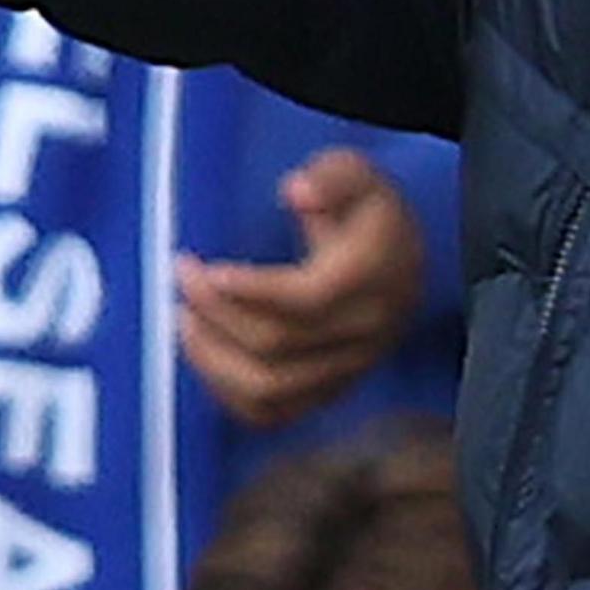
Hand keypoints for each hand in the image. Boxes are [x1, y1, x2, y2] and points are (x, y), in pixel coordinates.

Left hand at [176, 148, 424, 430]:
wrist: (404, 260)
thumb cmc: (369, 215)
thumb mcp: (358, 175)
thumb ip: (332, 176)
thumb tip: (297, 190)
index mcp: (373, 278)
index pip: (306, 300)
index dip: (248, 290)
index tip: (204, 270)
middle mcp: (365, 333)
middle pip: (278, 345)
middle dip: (217, 314)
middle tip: (184, 279)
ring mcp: (348, 369)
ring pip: (270, 389)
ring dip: (214, 359)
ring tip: (184, 320)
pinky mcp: (330, 390)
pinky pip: (273, 413)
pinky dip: (230, 394)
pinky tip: (207, 356)